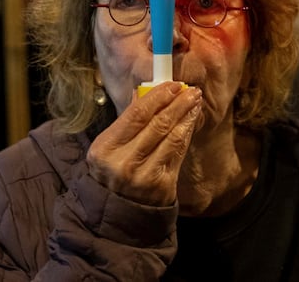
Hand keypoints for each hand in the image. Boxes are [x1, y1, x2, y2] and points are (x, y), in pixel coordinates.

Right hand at [85, 81, 204, 205]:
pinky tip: (191, 121)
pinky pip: (178, 152)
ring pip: (172, 137)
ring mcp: (144, 176)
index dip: (157, 96)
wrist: (117, 213)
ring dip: (186, 115)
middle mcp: (123, 163)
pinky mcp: (162, 186)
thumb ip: (126, 121)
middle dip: (177, 103)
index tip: (172, 85)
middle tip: (190, 90)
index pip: (136, 114)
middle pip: (157, 123)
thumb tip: (145, 92)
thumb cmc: (112, 172)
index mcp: (104, 149)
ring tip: (194, 101)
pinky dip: (186, 133)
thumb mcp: (108, 147)